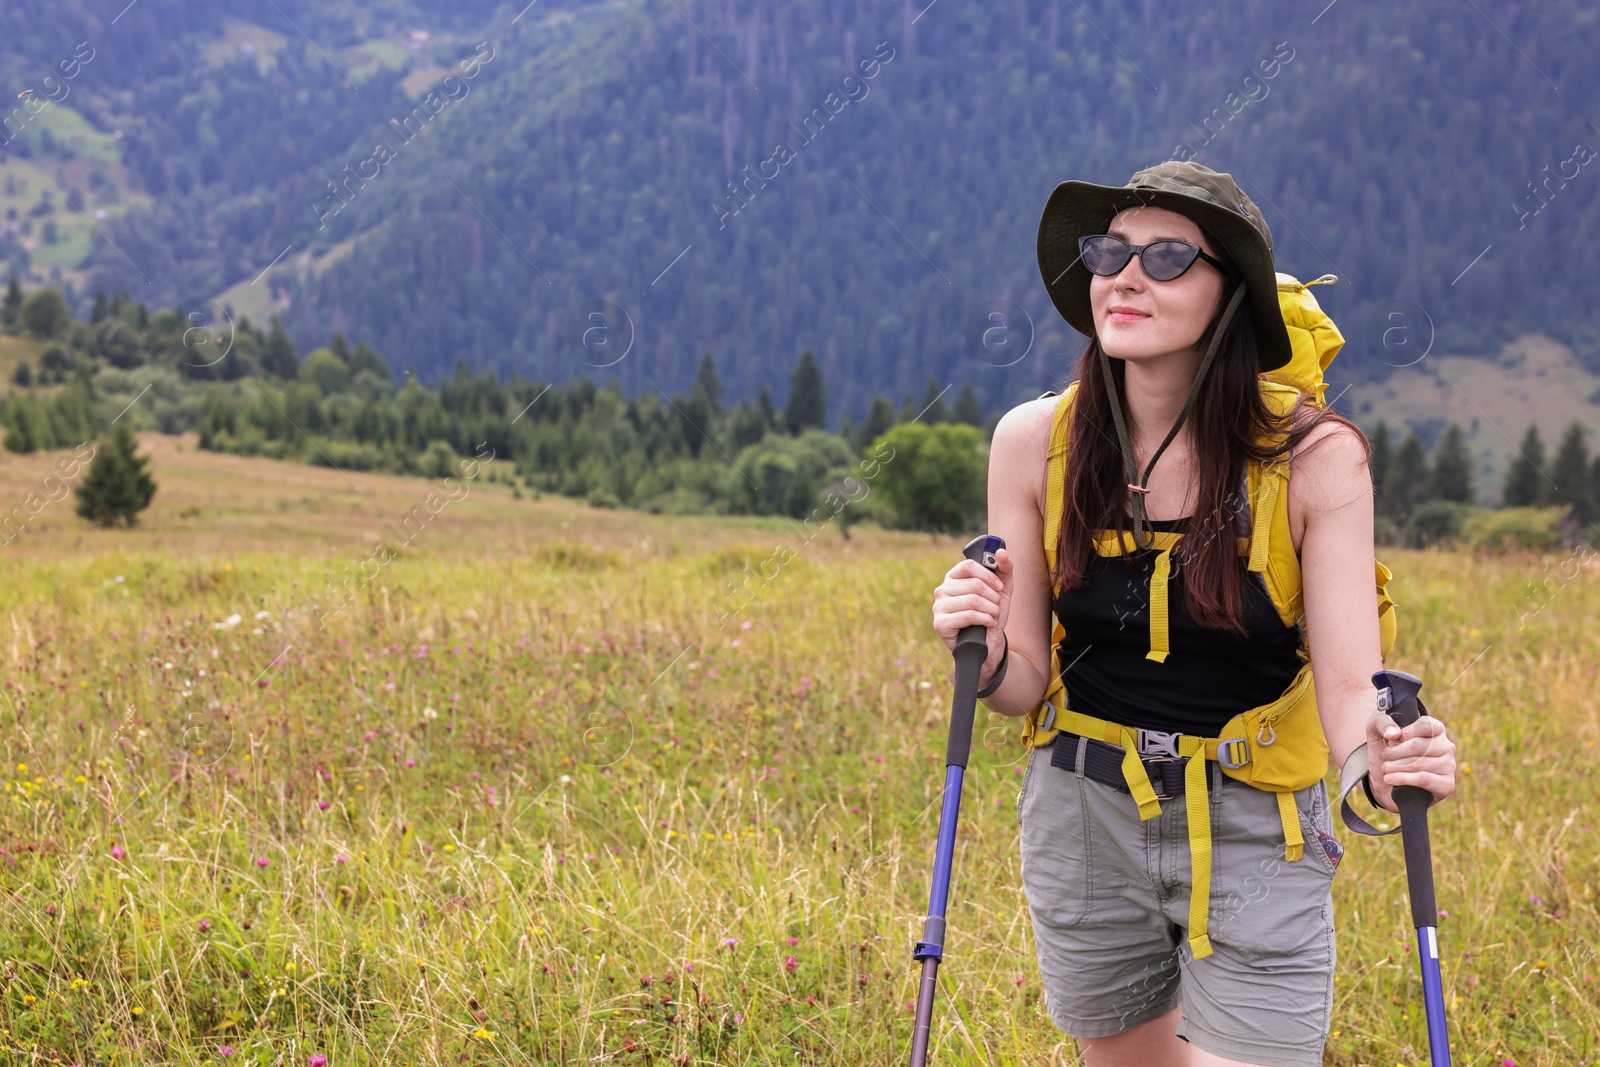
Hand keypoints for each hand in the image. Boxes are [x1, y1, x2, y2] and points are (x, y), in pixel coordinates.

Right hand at [931, 547, 1011, 682]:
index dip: (988, 576)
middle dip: (993, 597)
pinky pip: (968, 615)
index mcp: (953, 578)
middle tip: (996, 606)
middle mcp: (942, 590)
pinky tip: (987, 623)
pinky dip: (985, 620)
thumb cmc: (991, 613)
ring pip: (973, 600)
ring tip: (992, 616)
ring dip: (991, 610)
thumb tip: (1001, 552)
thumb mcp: (1002, 590)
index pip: (968, 565)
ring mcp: (938, 607)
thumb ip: (1004, 569)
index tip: (999, 587)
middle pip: (974, 584)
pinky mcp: (940, 623)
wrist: (989, 643)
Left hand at [1365, 709, 1456, 813]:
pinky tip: (1389, 779)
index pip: (1426, 725)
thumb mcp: (1376, 728)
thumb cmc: (1385, 749)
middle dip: (1393, 752)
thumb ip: (1382, 722)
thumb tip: (1394, 733)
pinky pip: (1423, 779)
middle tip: (1385, 757)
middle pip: (1418, 745)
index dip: (1404, 733)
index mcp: (1436, 729)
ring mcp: (1448, 766)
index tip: (1391, 740)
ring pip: (1418, 764)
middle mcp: (1446, 746)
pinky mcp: (1446, 785)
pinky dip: (1402, 779)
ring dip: (1394, 767)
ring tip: (1386, 768)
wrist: (1383, 778)